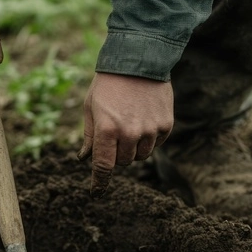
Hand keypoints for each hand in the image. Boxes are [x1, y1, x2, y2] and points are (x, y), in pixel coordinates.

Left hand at [78, 73, 173, 197]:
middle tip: (115, 133)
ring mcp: (150, 130)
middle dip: (116, 153)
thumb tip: (85, 158)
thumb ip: (90, 136)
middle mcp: (130, 133)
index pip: (104, 167)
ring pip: (140, 156)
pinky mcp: (166, 125)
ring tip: (130, 123)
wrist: (139, 58)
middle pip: (122, 162)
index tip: (97, 193)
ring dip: (133, 147)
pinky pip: (156, 144)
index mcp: (107, 130)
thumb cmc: (108, 83)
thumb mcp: (91, 107)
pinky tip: (144, 117)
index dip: (100, 182)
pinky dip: (149, 138)